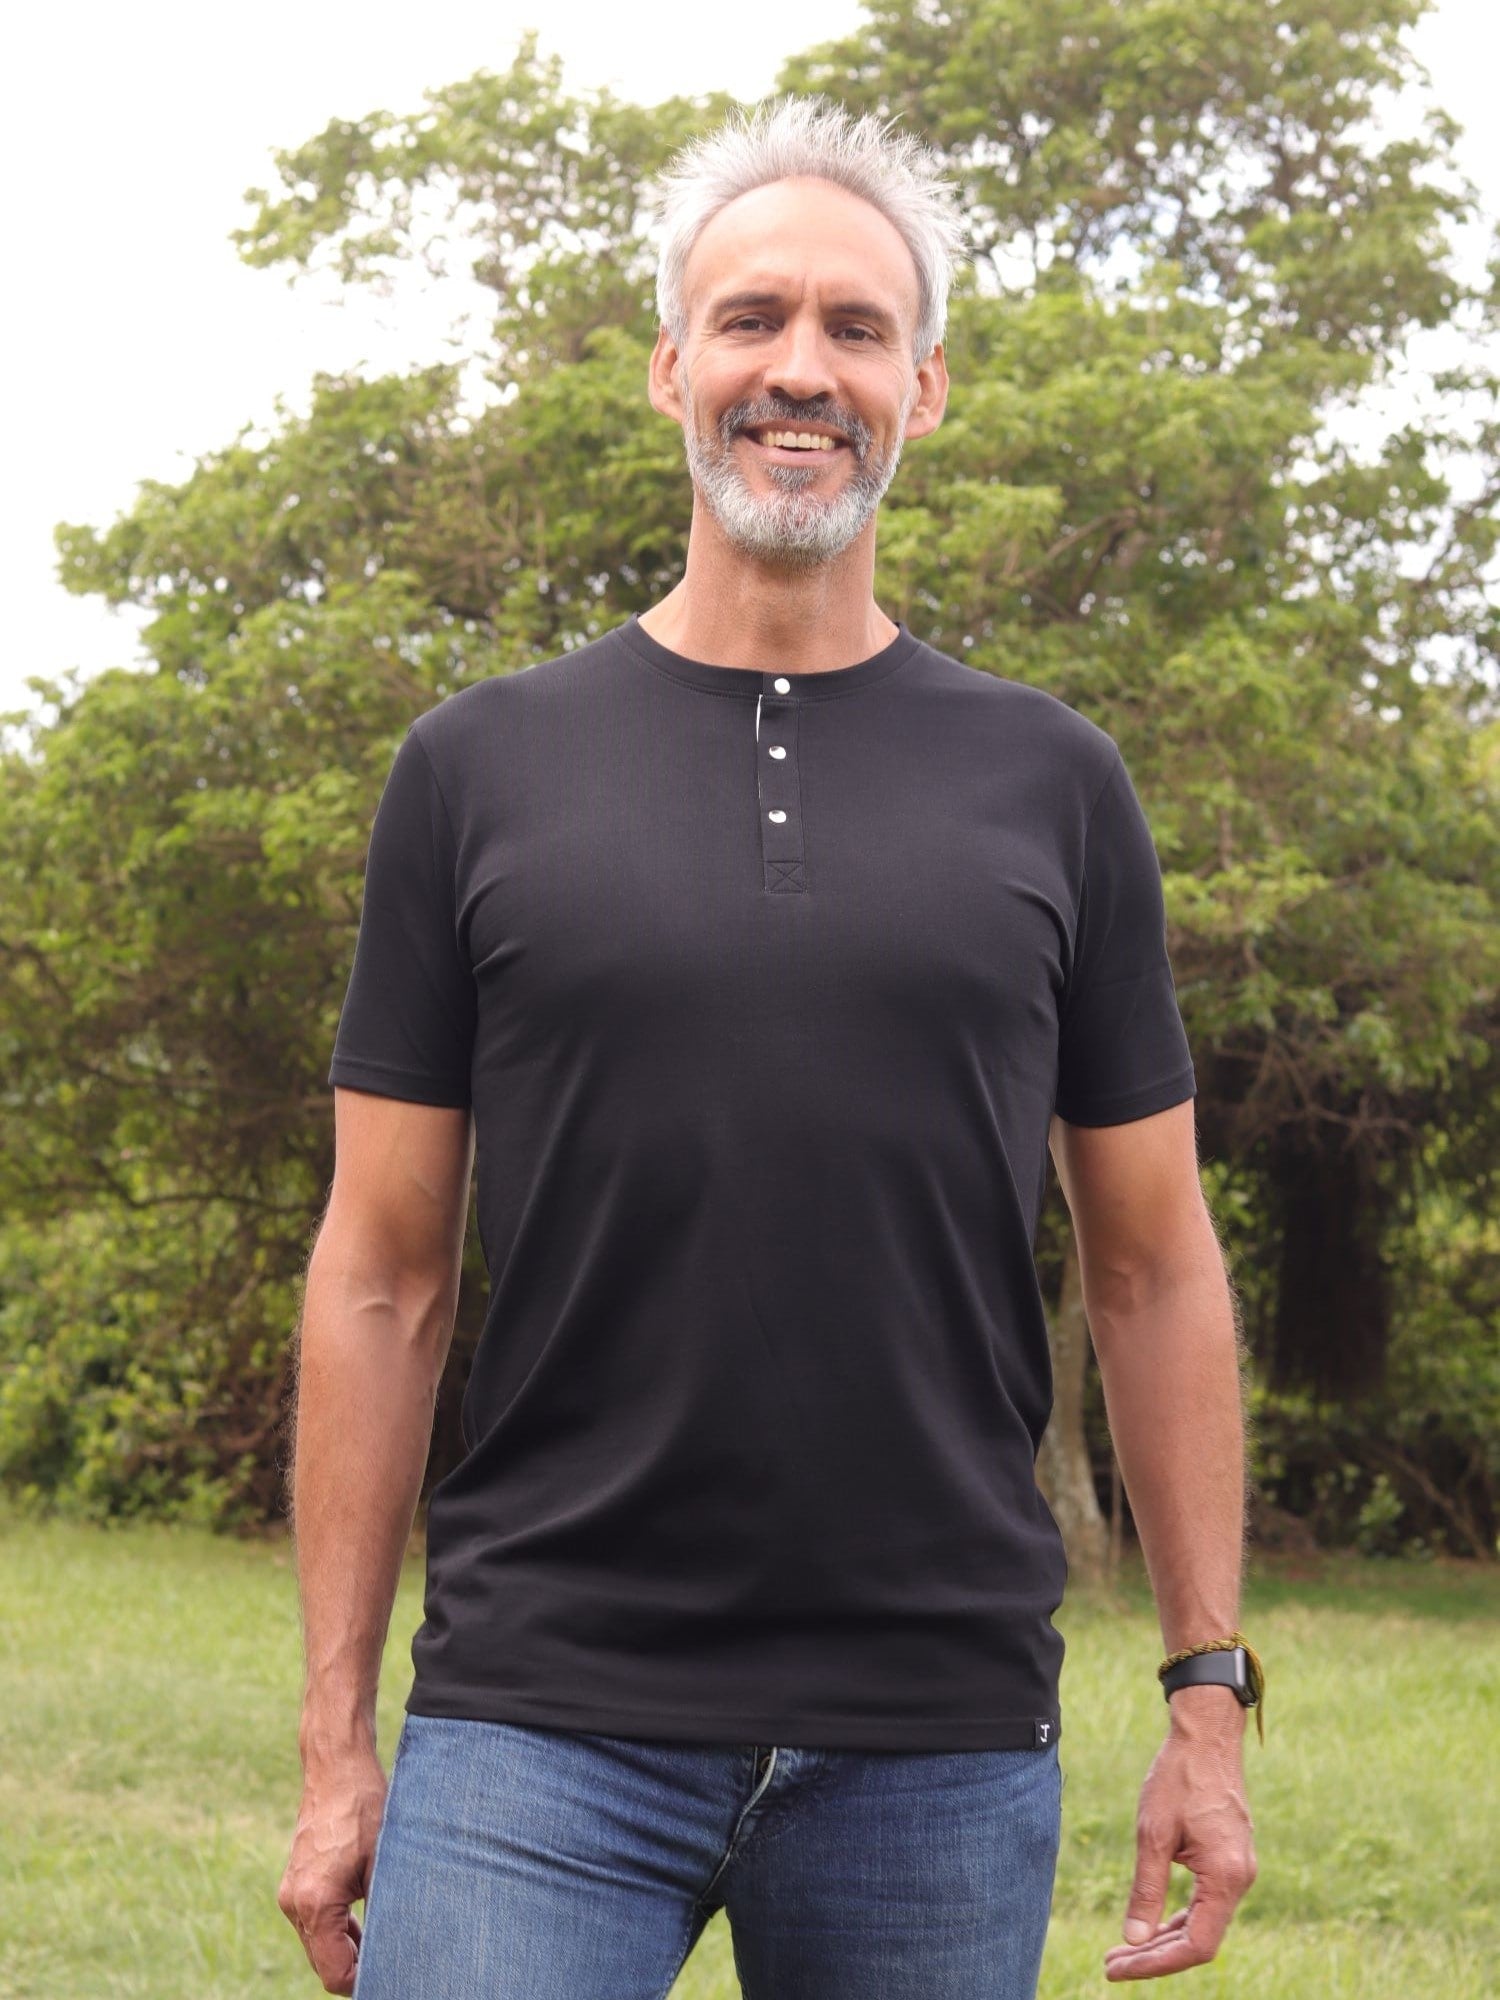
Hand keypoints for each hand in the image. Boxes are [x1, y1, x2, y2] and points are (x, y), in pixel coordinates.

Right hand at [278, 1749, 388, 1994]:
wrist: (337, 1768)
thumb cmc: (364, 1809)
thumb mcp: (383, 1863)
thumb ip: (383, 1911)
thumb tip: (394, 1948)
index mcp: (316, 1904)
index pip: (334, 1971)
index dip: (361, 1983)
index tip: (390, 1975)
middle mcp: (295, 1903)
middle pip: (323, 1962)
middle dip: (354, 1969)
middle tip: (392, 1965)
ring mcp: (291, 1893)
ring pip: (318, 1944)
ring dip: (346, 1950)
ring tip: (383, 1947)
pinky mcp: (296, 1882)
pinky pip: (314, 1922)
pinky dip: (336, 1931)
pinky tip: (364, 1926)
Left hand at [1104, 1687, 1256, 1979]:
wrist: (1206, 1737)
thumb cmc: (1178, 1778)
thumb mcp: (1153, 1833)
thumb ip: (1146, 1889)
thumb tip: (1133, 1939)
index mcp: (1226, 1876)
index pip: (1197, 1946)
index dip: (1157, 1963)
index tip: (1119, 1967)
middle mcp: (1240, 1880)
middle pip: (1199, 1940)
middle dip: (1154, 1956)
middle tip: (1111, 1964)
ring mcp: (1239, 1871)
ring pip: (1203, 1924)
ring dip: (1164, 1939)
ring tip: (1123, 1950)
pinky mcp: (1230, 1860)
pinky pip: (1206, 1902)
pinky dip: (1179, 1918)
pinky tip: (1151, 1924)